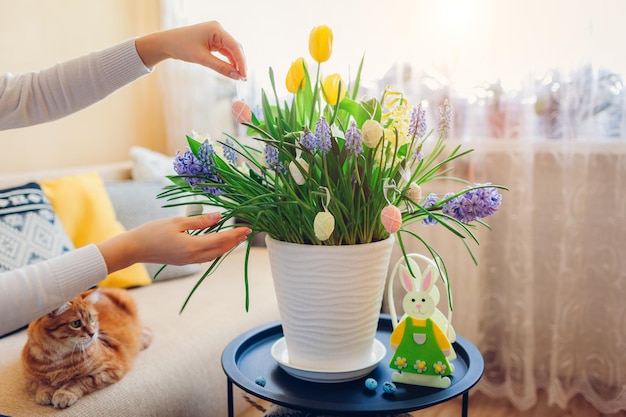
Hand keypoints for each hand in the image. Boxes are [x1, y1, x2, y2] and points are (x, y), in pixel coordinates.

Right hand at [97, 213, 250, 272]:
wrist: (134, 248)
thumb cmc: (153, 231)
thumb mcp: (177, 222)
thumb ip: (199, 221)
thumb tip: (219, 217)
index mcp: (192, 246)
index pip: (220, 240)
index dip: (235, 234)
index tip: (247, 228)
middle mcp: (193, 257)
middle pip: (220, 249)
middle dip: (234, 241)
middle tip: (247, 232)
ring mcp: (189, 260)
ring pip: (214, 255)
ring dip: (226, 246)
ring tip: (237, 238)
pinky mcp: (184, 261)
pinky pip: (206, 256)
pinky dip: (216, 250)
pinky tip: (218, 244)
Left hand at [135, 21, 246, 79]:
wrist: (167, 43)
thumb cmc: (182, 46)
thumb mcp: (202, 59)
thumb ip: (221, 67)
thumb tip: (236, 76)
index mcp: (216, 29)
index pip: (234, 45)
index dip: (241, 61)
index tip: (244, 75)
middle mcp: (218, 29)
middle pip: (235, 47)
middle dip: (240, 63)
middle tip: (243, 78)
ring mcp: (216, 35)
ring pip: (231, 50)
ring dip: (235, 63)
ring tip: (239, 76)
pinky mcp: (213, 40)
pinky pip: (225, 51)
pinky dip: (229, 61)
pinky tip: (232, 70)